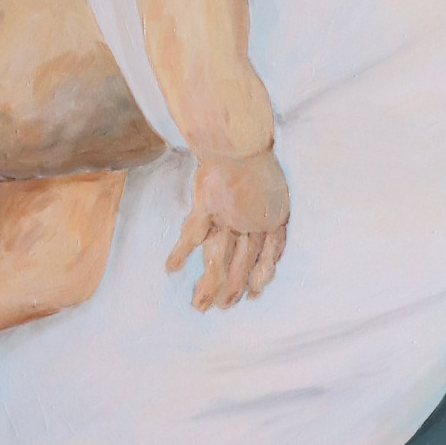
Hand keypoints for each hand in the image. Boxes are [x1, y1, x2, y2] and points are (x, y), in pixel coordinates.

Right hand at [166, 150, 289, 311]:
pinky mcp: (208, 207)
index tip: (256, 293)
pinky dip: (181, 251)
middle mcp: (254, 223)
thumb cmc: (250, 152)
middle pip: (243, 264)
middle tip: (223, 307)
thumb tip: (257, 221)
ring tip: (199, 305)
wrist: (239, 137)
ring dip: (209, 285)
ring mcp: (230, 217)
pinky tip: (171, 267)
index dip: (263, 276)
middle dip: (233, 289)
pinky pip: (193, 235)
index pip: (271, 255)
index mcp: (274, 216)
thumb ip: (262, 203)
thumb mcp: (266, 182)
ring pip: (219, 259)